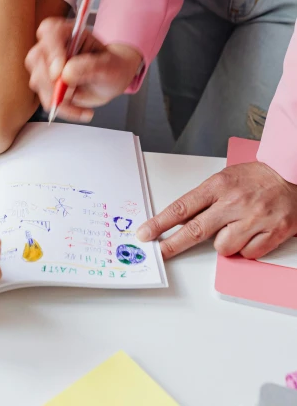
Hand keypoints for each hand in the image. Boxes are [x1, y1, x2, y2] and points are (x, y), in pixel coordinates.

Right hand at [25, 17, 142, 121]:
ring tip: (82, 101)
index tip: (59, 71)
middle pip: (37, 57)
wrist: (111, 82)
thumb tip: (65, 74)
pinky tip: (82, 111)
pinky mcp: (47, 85)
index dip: (52, 50)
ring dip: (58, 96)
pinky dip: (64, 108)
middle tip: (70, 92)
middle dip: (50, 79)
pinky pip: (46, 98)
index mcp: (68, 33)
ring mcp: (47, 66)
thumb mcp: (109, 65)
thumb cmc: (112, 67)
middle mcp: (53, 47)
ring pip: (38, 80)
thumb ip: (90, 66)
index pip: (50, 31)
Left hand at [136, 161, 296, 259]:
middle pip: (196, 230)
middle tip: (160, 252)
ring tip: (234, 227)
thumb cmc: (254, 178)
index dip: (161, 223)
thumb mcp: (224, 179)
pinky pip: (247, 254)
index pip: (182, 207)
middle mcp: (234, 202)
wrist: (289, 174)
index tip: (146, 233)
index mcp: (219, 185)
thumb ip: (204, 199)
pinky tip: (251, 233)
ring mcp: (253, 218)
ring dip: (223, 243)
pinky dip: (246, 248)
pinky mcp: (272, 232)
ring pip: (223, 247)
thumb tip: (180, 220)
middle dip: (173, 244)